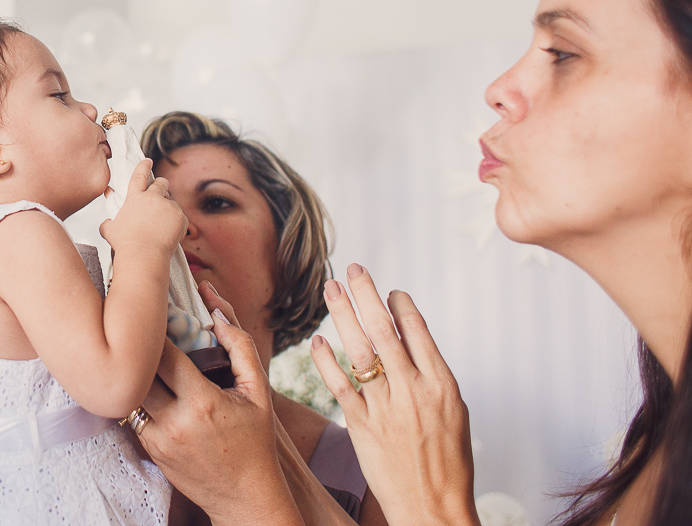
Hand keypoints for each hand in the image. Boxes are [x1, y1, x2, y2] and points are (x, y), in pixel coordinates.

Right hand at [100, 159, 186, 259]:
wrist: (143, 255)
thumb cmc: (125, 244)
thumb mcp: (109, 231)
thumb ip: (108, 223)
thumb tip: (107, 223)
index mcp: (135, 198)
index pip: (139, 176)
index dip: (143, 166)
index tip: (148, 160)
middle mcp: (153, 198)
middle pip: (161, 183)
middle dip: (162, 185)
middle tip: (161, 192)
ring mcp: (168, 206)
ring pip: (171, 202)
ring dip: (168, 209)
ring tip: (162, 226)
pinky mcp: (180, 217)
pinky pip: (181, 216)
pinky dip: (177, 223)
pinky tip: (169, 234)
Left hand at [136, 284, 301, 525]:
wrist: (245, 496)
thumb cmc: (255, 440)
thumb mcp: (258, 391)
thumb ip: (239, 345)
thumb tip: (217, 308)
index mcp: (203, 402)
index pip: (163, 353)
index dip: (156, 330)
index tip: (157, 316)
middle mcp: (175, 422)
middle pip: (139, 371)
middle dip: (139, 348)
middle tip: (143, 330)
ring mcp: (159, 440)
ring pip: (131, 393)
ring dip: (135, 373)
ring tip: (141, 355)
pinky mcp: (151, 451)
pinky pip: (134, 415)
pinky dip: (139, 398)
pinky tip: (149, 386)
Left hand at [310, 265, 479, 525]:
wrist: (433, 507)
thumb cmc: (447, 464)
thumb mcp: (453, 413)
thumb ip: (430, 377)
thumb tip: (413, 345)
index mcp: (441, 383)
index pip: (417, 330)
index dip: (399, 305)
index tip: (388, 290)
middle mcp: (413, 389)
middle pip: (384, 330)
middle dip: (366, 294)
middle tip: (352, 269)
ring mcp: (386, 405)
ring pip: (359, 349)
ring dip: (342, 314)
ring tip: (331, 289)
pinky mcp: (361, 424)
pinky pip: (339, 384)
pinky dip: (326, 360)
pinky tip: (317, 341)